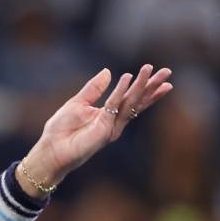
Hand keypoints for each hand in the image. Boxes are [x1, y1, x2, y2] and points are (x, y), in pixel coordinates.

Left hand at [22, 65, 172, 187]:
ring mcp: (111, 126)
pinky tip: (129, 78)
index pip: (130, 99)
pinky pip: (114, 106)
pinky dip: (121, 92)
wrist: (51, 149)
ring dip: (142, 87)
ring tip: (154, 72)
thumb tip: (108, 71)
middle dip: (152, 87)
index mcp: (108, 114)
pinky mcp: (104, 129)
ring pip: (130, 103)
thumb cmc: (61, 130)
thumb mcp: (78, 102)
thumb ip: (94, 89)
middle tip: (167, 72)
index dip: (144, 87)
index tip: (157, 75)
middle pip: (137, 101)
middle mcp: (113, 121)